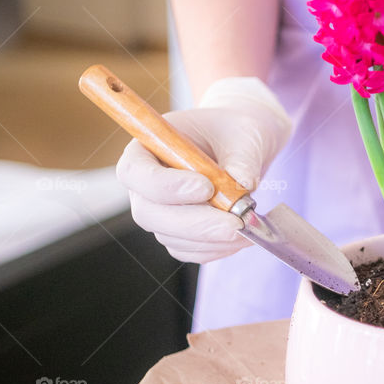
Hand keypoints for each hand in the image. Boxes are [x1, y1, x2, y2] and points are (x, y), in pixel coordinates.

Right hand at [117, 78, 292, 262]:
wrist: (243, 147)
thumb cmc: (236, 132)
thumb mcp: (244, 134)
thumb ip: (242, 156)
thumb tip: (243, 183)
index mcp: (149, 147)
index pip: (135, 172)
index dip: (164, 186)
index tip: (206, 188)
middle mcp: (146, 184)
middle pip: (149, 213)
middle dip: (194, 223)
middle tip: (235, 223)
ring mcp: (159, 212)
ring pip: (171, 237)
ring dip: (211, 239)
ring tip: (249, 226)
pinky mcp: (178, 233)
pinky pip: (189, 250)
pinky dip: (216, 248)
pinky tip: (243, 237)